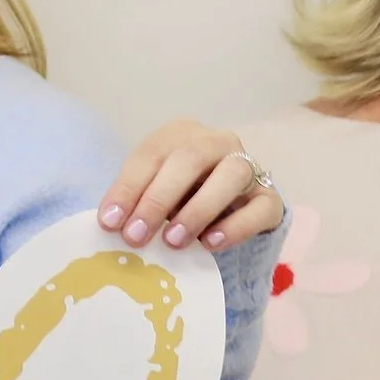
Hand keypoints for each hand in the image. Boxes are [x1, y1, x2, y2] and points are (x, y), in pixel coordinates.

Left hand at [99, 119, 284, 253]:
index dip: (128, 187)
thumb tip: (113, 225)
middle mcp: (218, 142)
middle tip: (136, 236)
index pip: (152, 154)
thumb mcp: (155, 194)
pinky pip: (259, 208)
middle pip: (190, 158)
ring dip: (198, 208)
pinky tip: (210, 244)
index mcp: (183, 135)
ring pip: (232, 174)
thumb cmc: (182, 200)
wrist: (232, 213)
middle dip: (158, 198)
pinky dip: (235, 226)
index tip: (110, 222)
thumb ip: (137, 203)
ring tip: (173, 242)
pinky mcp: (269, 199)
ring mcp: (249, 168)